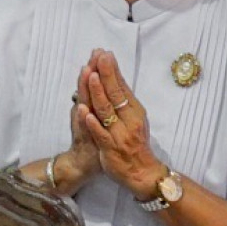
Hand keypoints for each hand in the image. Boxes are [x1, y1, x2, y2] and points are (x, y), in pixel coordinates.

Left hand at [72, 51, 162, 200]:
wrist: (142, 172)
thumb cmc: (135, 142)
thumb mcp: (133, 119)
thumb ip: (123, 101)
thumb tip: (114, 77)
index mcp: (134, 111)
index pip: (122, 87)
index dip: (112, 70)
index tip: (105, 53)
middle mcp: (128, 120)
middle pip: (115, 94)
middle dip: (106, 74)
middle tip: (99, 56)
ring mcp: (119, 134)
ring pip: (106, 111)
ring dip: (98, 93)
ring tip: (91, 76)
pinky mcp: (110, 148)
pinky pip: (100, 134)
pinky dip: (93, 123)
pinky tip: (84, 112)